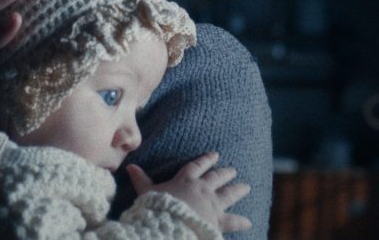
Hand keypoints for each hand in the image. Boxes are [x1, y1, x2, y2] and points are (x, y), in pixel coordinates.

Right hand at [127, 152, 251, 232]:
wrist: (170, 224)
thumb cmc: (157, 207)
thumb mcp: (147, 192)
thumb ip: (141, 180)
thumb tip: (129, 166)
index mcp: (186, 180)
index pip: (197, 166)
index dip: (206, 160)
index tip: (215, 155)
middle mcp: (202, 189)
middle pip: (217, 178)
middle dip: (225, 173)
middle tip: (233, 170)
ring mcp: (212, 204)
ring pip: (229, 194)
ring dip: (238, 189)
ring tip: (246, 186)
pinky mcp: (217, 220)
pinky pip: (232, 221)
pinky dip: (240, 221)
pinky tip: (249, 221)